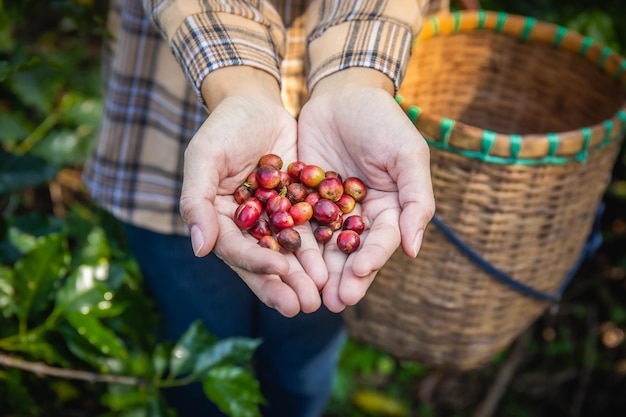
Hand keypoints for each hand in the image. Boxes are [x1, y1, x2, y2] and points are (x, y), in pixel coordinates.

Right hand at [179, 67, 325, 316]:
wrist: (256, 102)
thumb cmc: (224, 126)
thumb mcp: (205, 157)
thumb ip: (197, 201)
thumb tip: (199, 249)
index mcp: (218, 220)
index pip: (235, 249)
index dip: (254, 263)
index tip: (277, 271)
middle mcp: (246, 227)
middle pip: (263, 262)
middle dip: (282, 285)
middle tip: (303, 307)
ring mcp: (272, 220)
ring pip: (289, 253)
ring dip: (304, 277)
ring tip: (321, 298)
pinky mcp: (297, 208)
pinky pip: (310, 232)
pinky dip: (322, 250)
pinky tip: (337, 266)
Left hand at [298, 68, 434, 311]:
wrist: (343, 93)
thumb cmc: (383, 121)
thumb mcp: (408, 155)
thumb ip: (417, 200)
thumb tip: (414, 250)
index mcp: (390, 208)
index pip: (383, 241)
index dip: (373, 259)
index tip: (358, 275)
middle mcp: (360, 215)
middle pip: (353, 253)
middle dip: (345, 278)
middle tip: (334, 302)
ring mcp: (330, 209)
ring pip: (324, 246)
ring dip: (319, 272)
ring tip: (310, 295)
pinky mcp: (304, 199)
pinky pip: (298, 225)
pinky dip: (294, 244)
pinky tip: (285, 262)